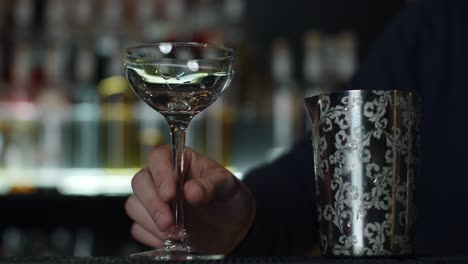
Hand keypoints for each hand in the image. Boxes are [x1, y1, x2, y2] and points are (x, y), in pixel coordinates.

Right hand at [125, 144, 254, 254]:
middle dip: (153, 204)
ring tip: (177, 233)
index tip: (170, 194)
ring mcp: (154, 201)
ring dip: (152, 222)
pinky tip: (172, 240)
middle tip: (169, 222)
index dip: (160, 174)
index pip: (158, 158)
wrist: (232, 229)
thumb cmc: (228, 199)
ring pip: (135, 206)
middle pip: (140, 182)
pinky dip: (153, 237)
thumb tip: (191, 191)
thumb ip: (211, 185)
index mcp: (180, 161)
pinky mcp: (150, 223)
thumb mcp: (228, 186)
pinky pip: (139, 229)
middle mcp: (162, 178)